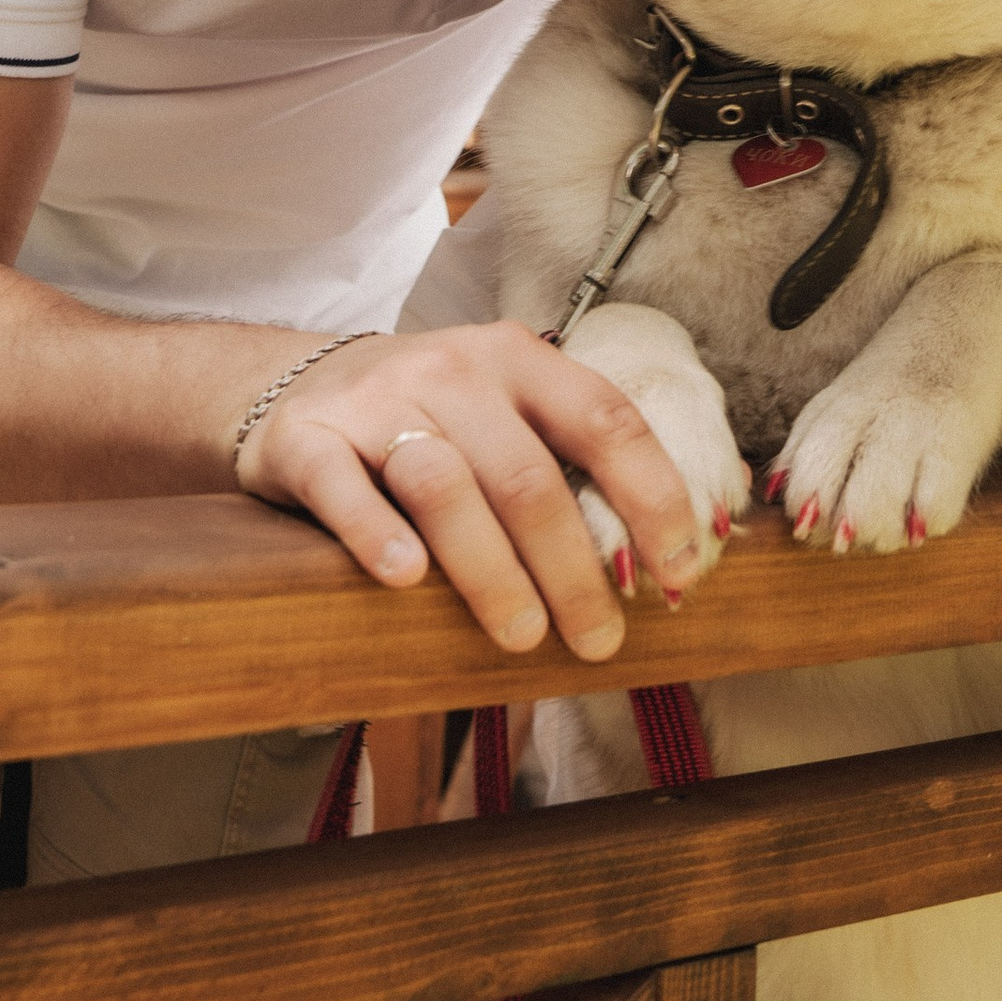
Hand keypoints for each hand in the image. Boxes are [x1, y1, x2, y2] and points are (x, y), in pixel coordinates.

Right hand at [238, 321, 708, 661]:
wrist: (300, 386)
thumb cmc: (433, 419)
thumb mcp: (509, 411)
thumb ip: (580, 458)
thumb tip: (701, 532)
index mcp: (521, 360)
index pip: (606, 420)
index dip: (652, 496)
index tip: (681, 570)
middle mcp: (455, 371)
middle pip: (528, 475)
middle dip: (573, 567)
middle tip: (597, 640)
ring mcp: (378, 402)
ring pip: (445, 485)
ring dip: (491, 570)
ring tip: (520, 634)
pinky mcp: (308, 440)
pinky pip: (344, 487)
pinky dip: (375, 534)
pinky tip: (405, 579)